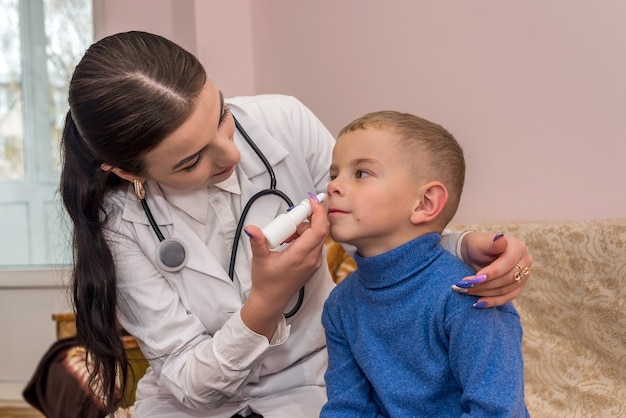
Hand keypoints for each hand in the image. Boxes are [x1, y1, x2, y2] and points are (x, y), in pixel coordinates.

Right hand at [241, 196, 328, 337]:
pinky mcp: (312, 264)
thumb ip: (258, 241)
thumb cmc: (266, 282)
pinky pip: (314, 244)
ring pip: (317, 236)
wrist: (271, 300)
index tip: (311, 200)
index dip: (318, 212)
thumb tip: (251, 228)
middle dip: (309, 218)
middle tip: (294, 214)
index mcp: (300, 256)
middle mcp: (312, 259)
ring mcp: (314, 262)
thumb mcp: (260, 259)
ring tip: (287, 233)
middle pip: (320, 230)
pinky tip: (290, 240)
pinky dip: (306, 237)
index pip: (318, 230)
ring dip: (305, 228)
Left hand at [452, 232, 532, 307]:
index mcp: (518, 247)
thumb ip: (492, 243)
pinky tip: (478, 303)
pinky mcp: (519, 286)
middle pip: (508, 279)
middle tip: (465, 286)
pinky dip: (493, 301)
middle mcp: (525, 261)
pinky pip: (508, 298)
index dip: (492, 273)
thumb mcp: (481, 242)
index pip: (507, 264)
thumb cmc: (478, 245)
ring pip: (507, 290)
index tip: (474, 278)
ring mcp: (524, 275)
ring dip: (485, 293)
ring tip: (466, 291)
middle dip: (485, 284)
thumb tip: (500, 237)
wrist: (476, 253)